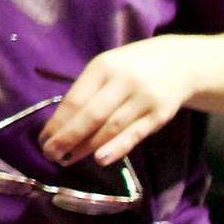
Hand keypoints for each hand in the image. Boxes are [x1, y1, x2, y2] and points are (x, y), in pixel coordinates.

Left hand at [40, 37, 194, 166]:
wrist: (180, 63)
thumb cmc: (131, 68)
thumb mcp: (106, 68)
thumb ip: (86, 91)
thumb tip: (59, 125)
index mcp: (103, 68)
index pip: (75, 100)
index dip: (57, 123)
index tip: (43, 140)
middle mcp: (123, 81)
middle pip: (91, 116)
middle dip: (68, 138)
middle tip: (51, 154)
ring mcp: (144, 98)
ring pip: (111, 128)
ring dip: (87, 147)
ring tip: (68, 159)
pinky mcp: (160, 114)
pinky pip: (135, 134)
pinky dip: (117, 148)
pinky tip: (100, 159)